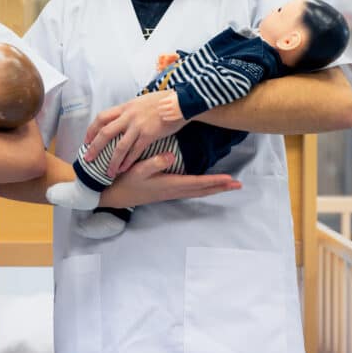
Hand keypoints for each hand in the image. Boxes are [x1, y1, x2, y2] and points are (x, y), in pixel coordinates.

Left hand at [83, 91, 188, 176]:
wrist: (180, 102)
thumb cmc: (162, 101)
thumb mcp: (141, 101)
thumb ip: (130, 110)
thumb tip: (122, 117)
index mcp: (125, 107)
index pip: (101, 117)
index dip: (91, 130)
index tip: (86, 140)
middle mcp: (128, 116)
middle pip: (105, 132)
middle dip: (94, 147)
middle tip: (88, 159)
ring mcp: (138, 125)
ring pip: (120, 146)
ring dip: (112, 161)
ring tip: (108, 172)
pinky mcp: (149, 134)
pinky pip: (135, 151)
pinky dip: (128, 161)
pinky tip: (124, 169)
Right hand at [98, 153, 241, 208]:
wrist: (113, 196)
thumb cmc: (124, 181)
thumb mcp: (136, 169)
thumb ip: (153, 162)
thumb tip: (170, 157)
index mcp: (168, 184)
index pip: (197, 183)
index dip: (214, 181)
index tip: (231, 179)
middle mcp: (172, 190)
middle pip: (202, 190)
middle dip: (220, 187)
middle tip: (238, 185)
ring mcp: (170, 192)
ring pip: (197, 191)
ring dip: (213, 188)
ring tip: (228, 185)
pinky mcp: (166, 191)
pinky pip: (190, 190)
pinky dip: (202, 188)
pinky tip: (205, 186)